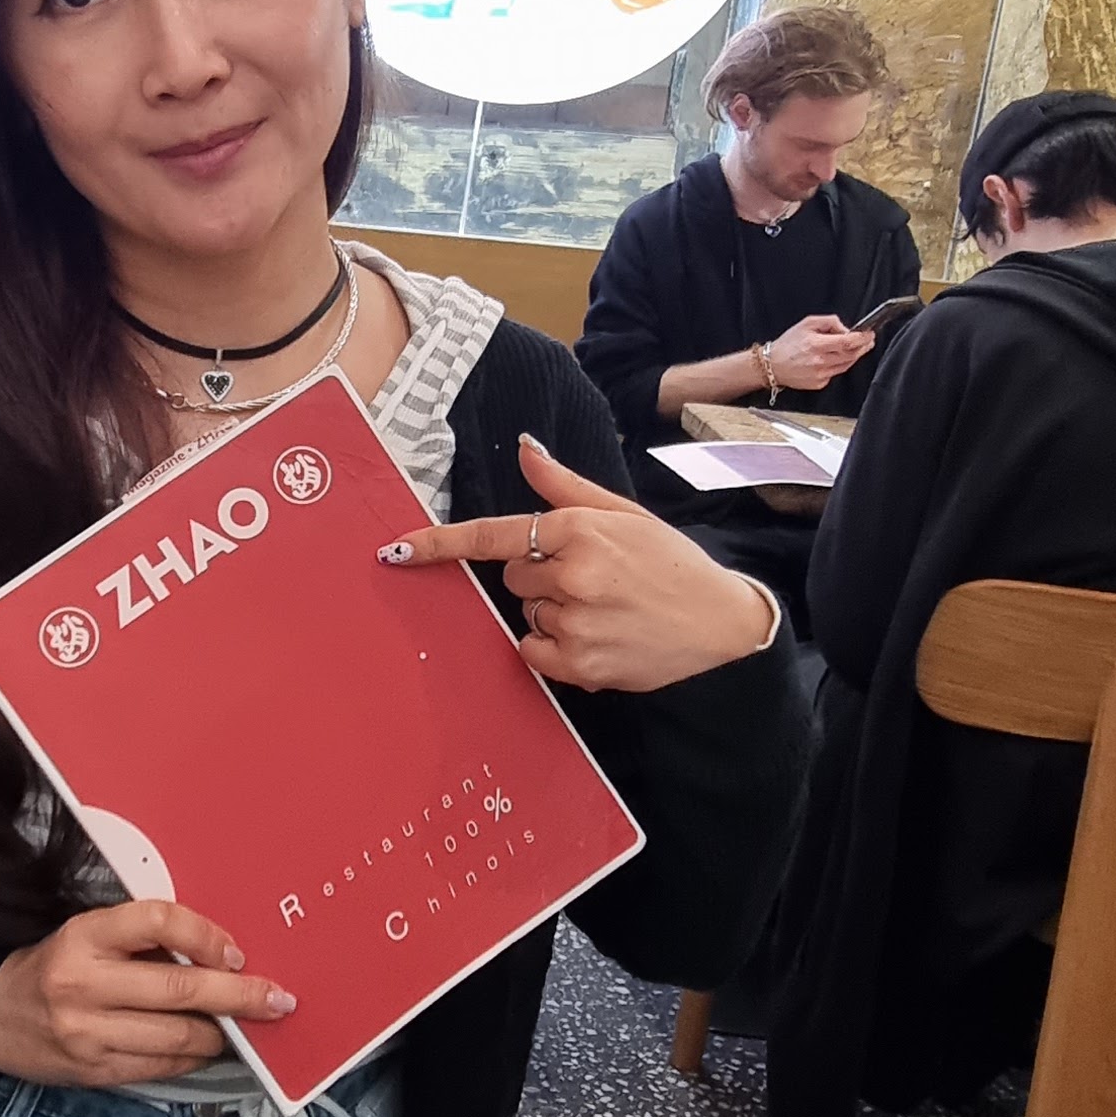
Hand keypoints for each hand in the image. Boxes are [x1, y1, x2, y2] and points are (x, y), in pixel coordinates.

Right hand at [0, 899, 296, 1088]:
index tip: (236, 951)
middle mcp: (84, 984)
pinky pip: (162, 1065)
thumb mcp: (89, 934)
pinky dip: (194, 1056)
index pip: (156, 921)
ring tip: (243, 1026)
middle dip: (238, 996)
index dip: (204, 934)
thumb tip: (217, 952)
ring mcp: (88, 1033)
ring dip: (221, 1032)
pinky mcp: (95, 1070)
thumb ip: (143, 939)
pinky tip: (208, 1046)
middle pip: (179, 988)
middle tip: (276, 999)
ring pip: (178, 1035)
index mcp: (83, 935)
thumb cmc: (56, 965)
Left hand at [382, 435, 771, 692]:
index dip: (438, 544)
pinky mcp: (579, 666)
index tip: (394, 551)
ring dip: (552, 613)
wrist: (720, 622)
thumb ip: (563, 487)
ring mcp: (574, 623)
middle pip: (512, 575)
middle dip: (540, 575)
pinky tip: (598, 637)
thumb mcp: (622, 513)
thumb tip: (523, 450)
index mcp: (579, 529)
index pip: (492, 535)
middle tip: (593, 578)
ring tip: (604, 608)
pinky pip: (532, 652)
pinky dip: (554, 648)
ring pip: (525, 613)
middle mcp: (572, 574)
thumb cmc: (669, 562)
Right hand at [767, 311, 872, 389]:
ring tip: (854, 347)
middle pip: (851, 355)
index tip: (869, 334)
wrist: (772, 365)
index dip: (862, 338)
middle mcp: (819, 361)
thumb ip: (829, 322)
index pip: (847, 342)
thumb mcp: (807, 324)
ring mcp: (820, 374)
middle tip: (868, 340)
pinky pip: (836, 373)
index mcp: (816, 344)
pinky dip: (840, 364)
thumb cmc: (788, 344)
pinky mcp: (820, 383)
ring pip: (847, 365)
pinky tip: (834, 358)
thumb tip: (845, 329)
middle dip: (863, 346)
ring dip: (854, 355)